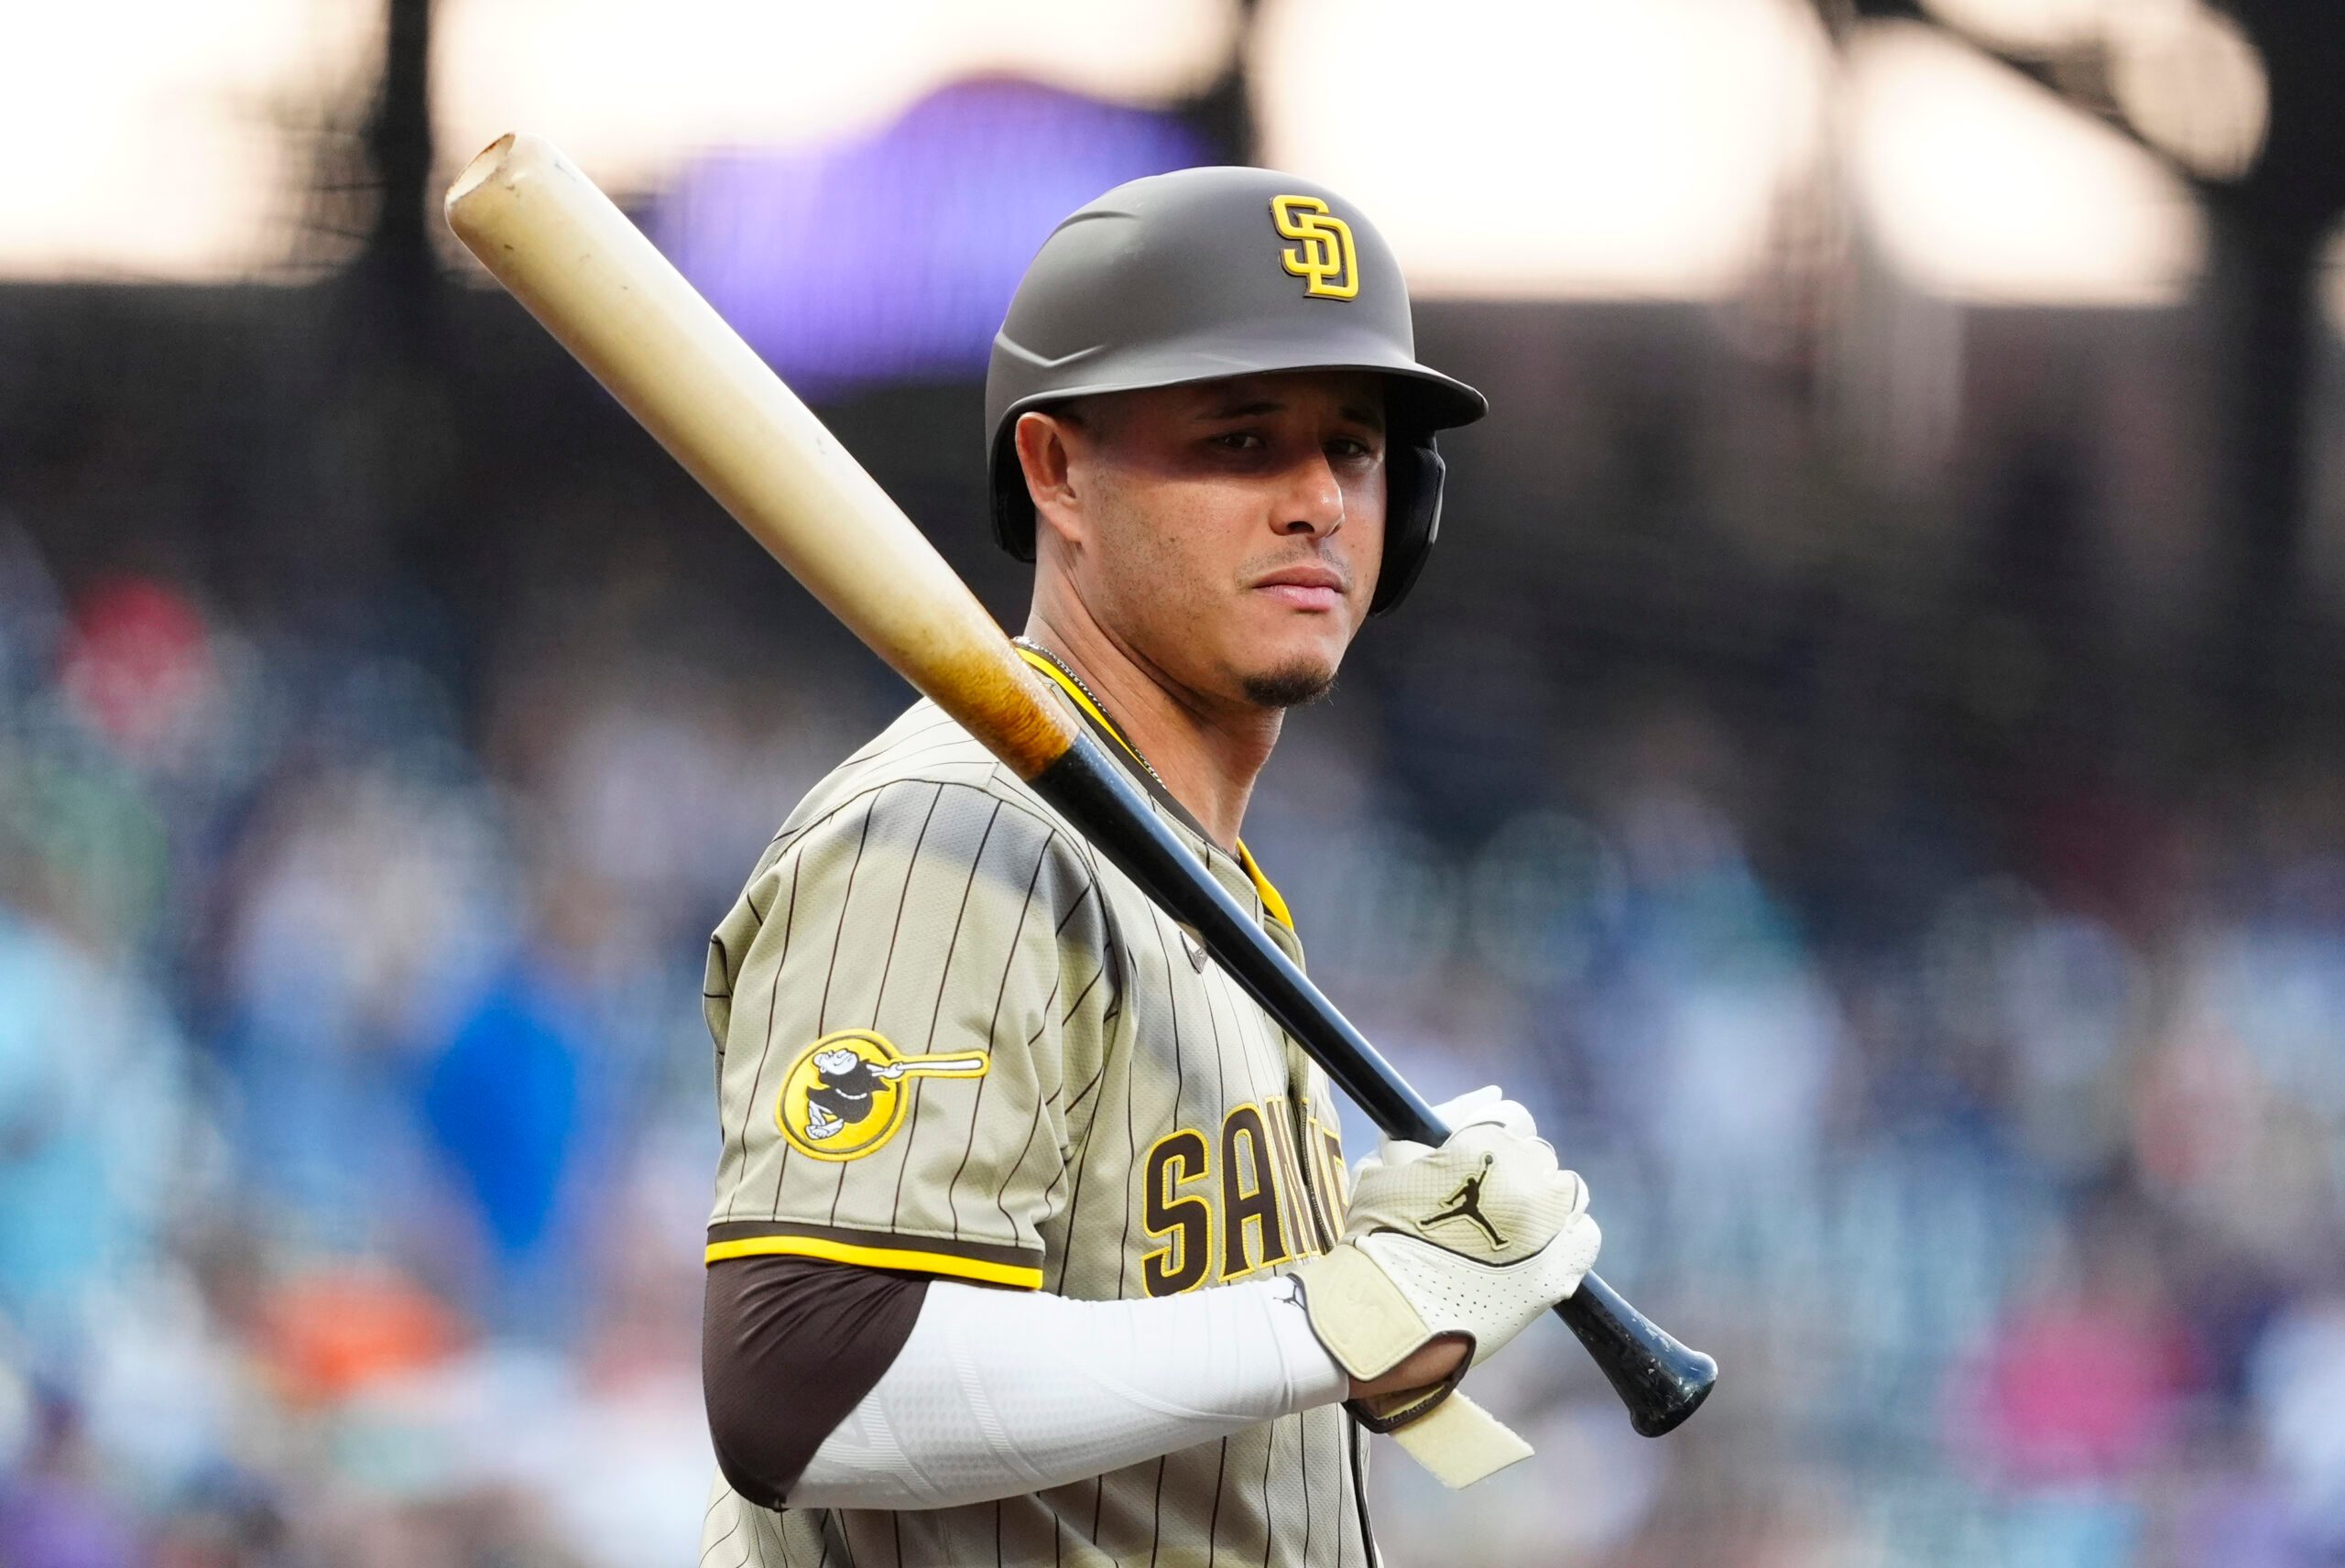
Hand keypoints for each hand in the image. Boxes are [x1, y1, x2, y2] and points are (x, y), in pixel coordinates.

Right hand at [1293, 1103, 1597, 1431]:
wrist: (1384, 1316)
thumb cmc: (1377, 1236)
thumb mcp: (1389, 1162)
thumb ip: (1444, 1120)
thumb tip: (1493, 1094)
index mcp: (1485, 1144)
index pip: (1511, 1118)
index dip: (1491, 1140)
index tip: (1474, 1164)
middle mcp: (1525, 1178)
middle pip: (1538, 1156)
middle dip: (1513, 1173)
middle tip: (1480, 1205)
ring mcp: (1548, 1227)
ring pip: (1567, 1193)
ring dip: (1542, 1204)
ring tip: (1507, 1232)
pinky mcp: (1560, 1273)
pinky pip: (1585, 1237)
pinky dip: (1566, 1240)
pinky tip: (1535, 1253)